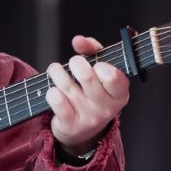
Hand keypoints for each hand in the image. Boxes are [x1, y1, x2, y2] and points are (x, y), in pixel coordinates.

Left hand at [45, 35, 129, 155]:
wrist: (82, 130)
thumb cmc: (92, 93)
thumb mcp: (99, 71)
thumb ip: (92, 50)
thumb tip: (79, 40)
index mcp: (120, 94)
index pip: (113, 76)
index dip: (101, 66)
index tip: (96, 65)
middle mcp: (107, 108)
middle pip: (87, 76)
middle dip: (75, 62)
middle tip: (73, 63)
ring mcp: (89, 119)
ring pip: (66, 85)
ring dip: (57, 73)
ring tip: (57, 72)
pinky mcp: (71, 126)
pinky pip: (56, 101)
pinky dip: (51, 91)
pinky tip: (54, 91)